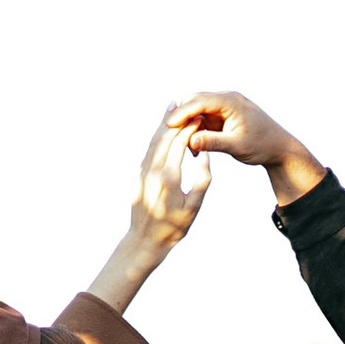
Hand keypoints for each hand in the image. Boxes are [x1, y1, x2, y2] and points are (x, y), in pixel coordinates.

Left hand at [84, 104, 210, 314]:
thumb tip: (205, 156)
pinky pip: (149, 149)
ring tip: (172, 106)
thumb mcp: (193, 208)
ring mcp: (144, 171)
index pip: (180, 144)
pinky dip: (157, 135)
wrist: (145, 241)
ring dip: (164, 123)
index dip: (191, 128)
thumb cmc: (173, 228)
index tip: (201, 116)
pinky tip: (162, 129)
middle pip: (165, 136)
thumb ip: (202, 181)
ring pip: (155, 140)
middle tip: (188, 103)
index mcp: (169, 178)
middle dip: (177, 120)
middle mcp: (153, 171)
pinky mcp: (139, 174)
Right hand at [174, 89, 325, 208]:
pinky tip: (194, 146)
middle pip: (195, 101)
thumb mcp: (237, 146)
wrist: (279, 149)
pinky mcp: (224, 115)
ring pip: (197, 110)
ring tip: (185, 145)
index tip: (168, 125)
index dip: (182, 113)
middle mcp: (227, 98)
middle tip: (169, 135)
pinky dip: (197, 129)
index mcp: (231, 101)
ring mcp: (225, 106)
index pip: (199, 101)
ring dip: (189, 125)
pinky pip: (204, 118)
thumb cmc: (262, 146)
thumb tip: (190, 142)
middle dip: (181, 117)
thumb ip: (213, 143)